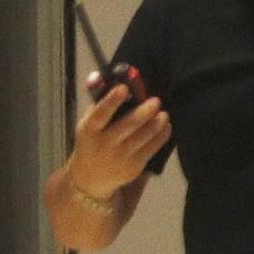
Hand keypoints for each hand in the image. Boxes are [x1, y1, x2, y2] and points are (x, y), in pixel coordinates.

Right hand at [66, 79, 169, 197]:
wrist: (90, 177)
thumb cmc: (92, 141)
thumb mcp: (88, 123)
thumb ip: (97, 101)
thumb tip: (98, 76)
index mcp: (89, 130)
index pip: (100, 114)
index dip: (111, 101)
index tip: (124, 88)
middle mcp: (104, 144)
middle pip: (127, 126)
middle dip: (144, 112)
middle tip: (156, 100)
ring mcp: (120, 157)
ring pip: (143, 137)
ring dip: (157, 123)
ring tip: (164, 114)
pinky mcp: (134, 166)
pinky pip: (152, 148)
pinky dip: (162, 135)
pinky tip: (166, 126)